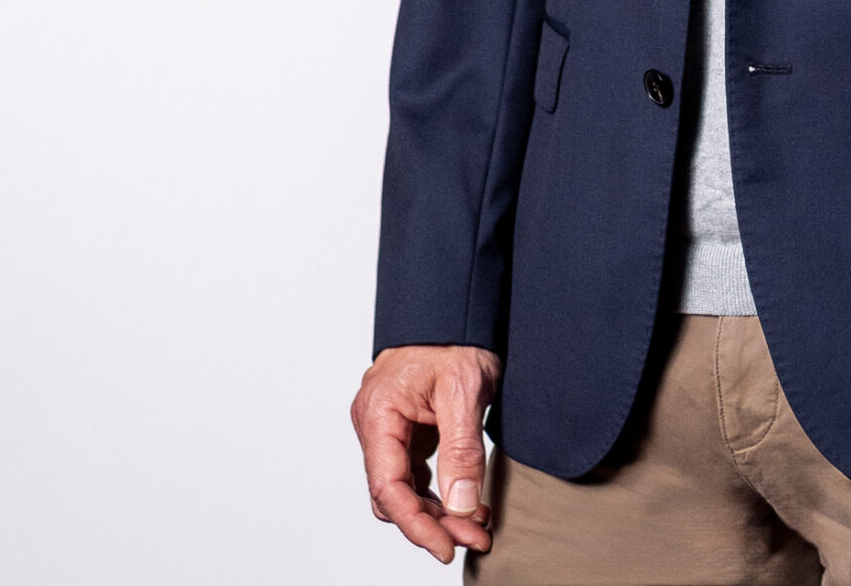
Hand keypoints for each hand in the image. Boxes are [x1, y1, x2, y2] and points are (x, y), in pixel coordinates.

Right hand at [351, 343, 502, 564]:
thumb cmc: (456, 335)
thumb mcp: (464, 390)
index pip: (388, 489)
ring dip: (438, 511)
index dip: (418, 525)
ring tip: (476, 526)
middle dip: (433, 523)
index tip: (447, 547)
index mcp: (378, 413)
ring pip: (404, 488)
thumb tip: (461, 505)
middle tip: (474, 538)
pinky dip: (438, 491)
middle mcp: (375, 423)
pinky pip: (413, 472)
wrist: (458, 303)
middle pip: (394, 494)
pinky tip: (466, 503)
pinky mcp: (406, 428)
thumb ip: (461, 449)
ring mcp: (388, 426)